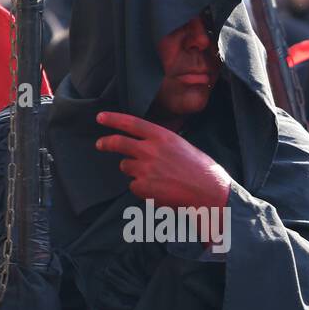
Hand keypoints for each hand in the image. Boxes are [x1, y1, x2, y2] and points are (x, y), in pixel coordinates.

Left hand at [94, 110, 231, 211]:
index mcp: (162, 136)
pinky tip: (158, 190)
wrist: (209, 192)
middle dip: (106, 143)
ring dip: (134, 171)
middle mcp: (150, 150)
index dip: (113, 119)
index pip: (131, 123)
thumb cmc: (200, 169)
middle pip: (119, 143)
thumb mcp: (181, 146)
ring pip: (126, 167)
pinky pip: (133, 186)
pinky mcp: (142, 187)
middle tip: (100, 144)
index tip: (100, 118)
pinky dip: (142, 189)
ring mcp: (144, 169)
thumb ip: (160, 144)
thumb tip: (144, 145)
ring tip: (155, 177)